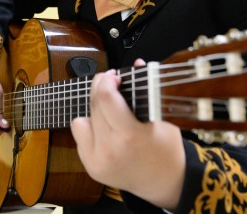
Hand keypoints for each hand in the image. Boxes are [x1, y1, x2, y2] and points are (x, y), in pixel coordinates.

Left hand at [70, 68, 184, 209]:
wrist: (166, 183)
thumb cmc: (167, 149)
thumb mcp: (162, 117)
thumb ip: (146, 89)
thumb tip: (136, 63)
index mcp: (130, 136)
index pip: (106, 97)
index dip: (107, 80)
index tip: (115, 76)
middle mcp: (109, 149)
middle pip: (93, 105)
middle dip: (101, 90)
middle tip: (112, 86)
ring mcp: (97, 160)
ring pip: (80, 120)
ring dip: (93, 113)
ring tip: (110, 115)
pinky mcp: (91, 167)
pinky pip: (80, 137)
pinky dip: (90, 130)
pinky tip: (106, 131)